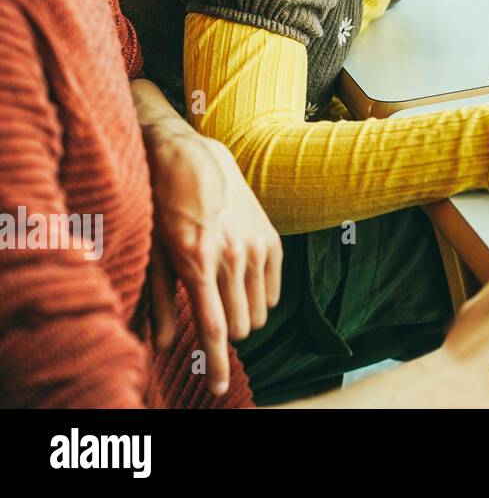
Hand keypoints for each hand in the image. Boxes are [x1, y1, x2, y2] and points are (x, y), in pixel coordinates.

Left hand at [141, 121, 282, 396]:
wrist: (195, 158)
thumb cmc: (164, 206)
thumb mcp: (155, 253)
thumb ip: (160, 301)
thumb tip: (161, 344)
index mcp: (197, 261)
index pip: (213, 327)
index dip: (217, 364)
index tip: (220, 390)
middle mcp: (231, 256)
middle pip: (239, 325)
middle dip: (225, 334)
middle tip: (209, 321)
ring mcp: (255, 246)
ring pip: (258, 312)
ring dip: (241, 316)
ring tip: (221, 298)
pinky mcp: (271, 239)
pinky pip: (273, 290)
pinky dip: (258, 297)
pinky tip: (239, 283)